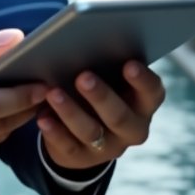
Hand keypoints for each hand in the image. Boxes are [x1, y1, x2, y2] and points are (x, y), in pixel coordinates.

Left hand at [37, 61, 164, 170]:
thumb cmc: (100, 85)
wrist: (85, 128)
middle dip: (101, 96)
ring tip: (53, 92)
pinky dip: (54, 132)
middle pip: (120, 116)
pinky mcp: (83, 158)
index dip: (143, 80)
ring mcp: (108, 146)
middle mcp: (132, 128)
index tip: (129, 63)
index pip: (152, 93)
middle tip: (83, 76)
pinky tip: (42, 117)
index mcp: (143, 103)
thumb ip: (105, 60)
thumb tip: (87, 37)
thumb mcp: (108, 75)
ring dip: (71, 112)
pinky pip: (68, 147)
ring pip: (91, 132)